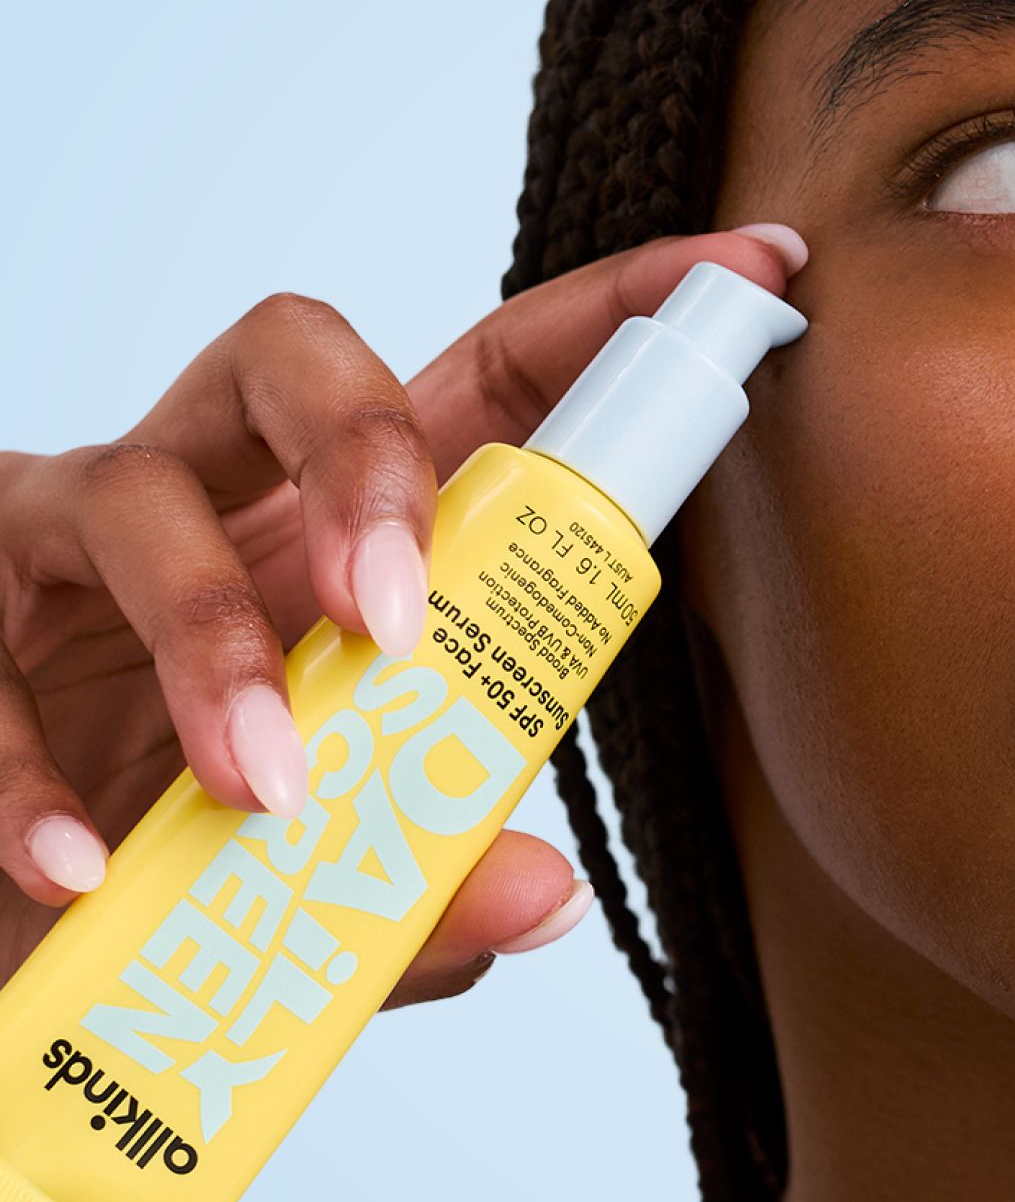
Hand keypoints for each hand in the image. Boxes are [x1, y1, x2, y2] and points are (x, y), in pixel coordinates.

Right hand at [0, 224, 805, 1004]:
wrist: (15, 927)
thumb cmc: (201, 857)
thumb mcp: (341, 879)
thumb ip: (434, 884)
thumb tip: (541, 893)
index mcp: (349, 524)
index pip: (485, 381)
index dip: (609, 318)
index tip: (753, 273)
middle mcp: (219, 493)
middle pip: (292, 355)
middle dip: (364, 454)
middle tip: (399, 615)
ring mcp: (69, 541)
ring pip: (128, 495)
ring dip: (208, 645)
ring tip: (264, 788)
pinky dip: (25, 771)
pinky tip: (78, 865)